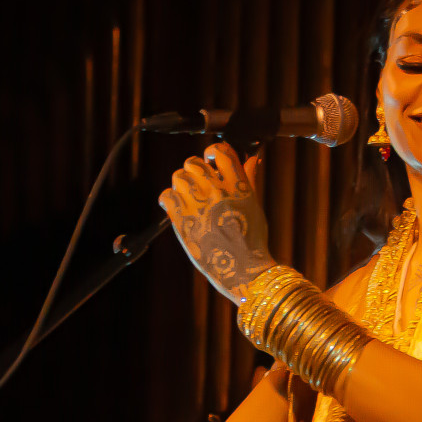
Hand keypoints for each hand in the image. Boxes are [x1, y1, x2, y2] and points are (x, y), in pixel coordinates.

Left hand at [159, 142, 274, 304]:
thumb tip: (252, 158)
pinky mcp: (183, 220)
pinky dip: (169, 198)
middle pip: (194, 162)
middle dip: (195, 170)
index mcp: (238, 185)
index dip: (213, 152)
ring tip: (188, 197)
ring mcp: (199, 205)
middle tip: (199, 184)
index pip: (220, 152)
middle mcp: (217, 190)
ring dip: (182, 183)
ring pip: (178, 176)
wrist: (243, 269)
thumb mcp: (254, 205)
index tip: (211, 161)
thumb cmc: (252, 239)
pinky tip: (176, 206)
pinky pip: (166, 196)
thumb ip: (249, 178)